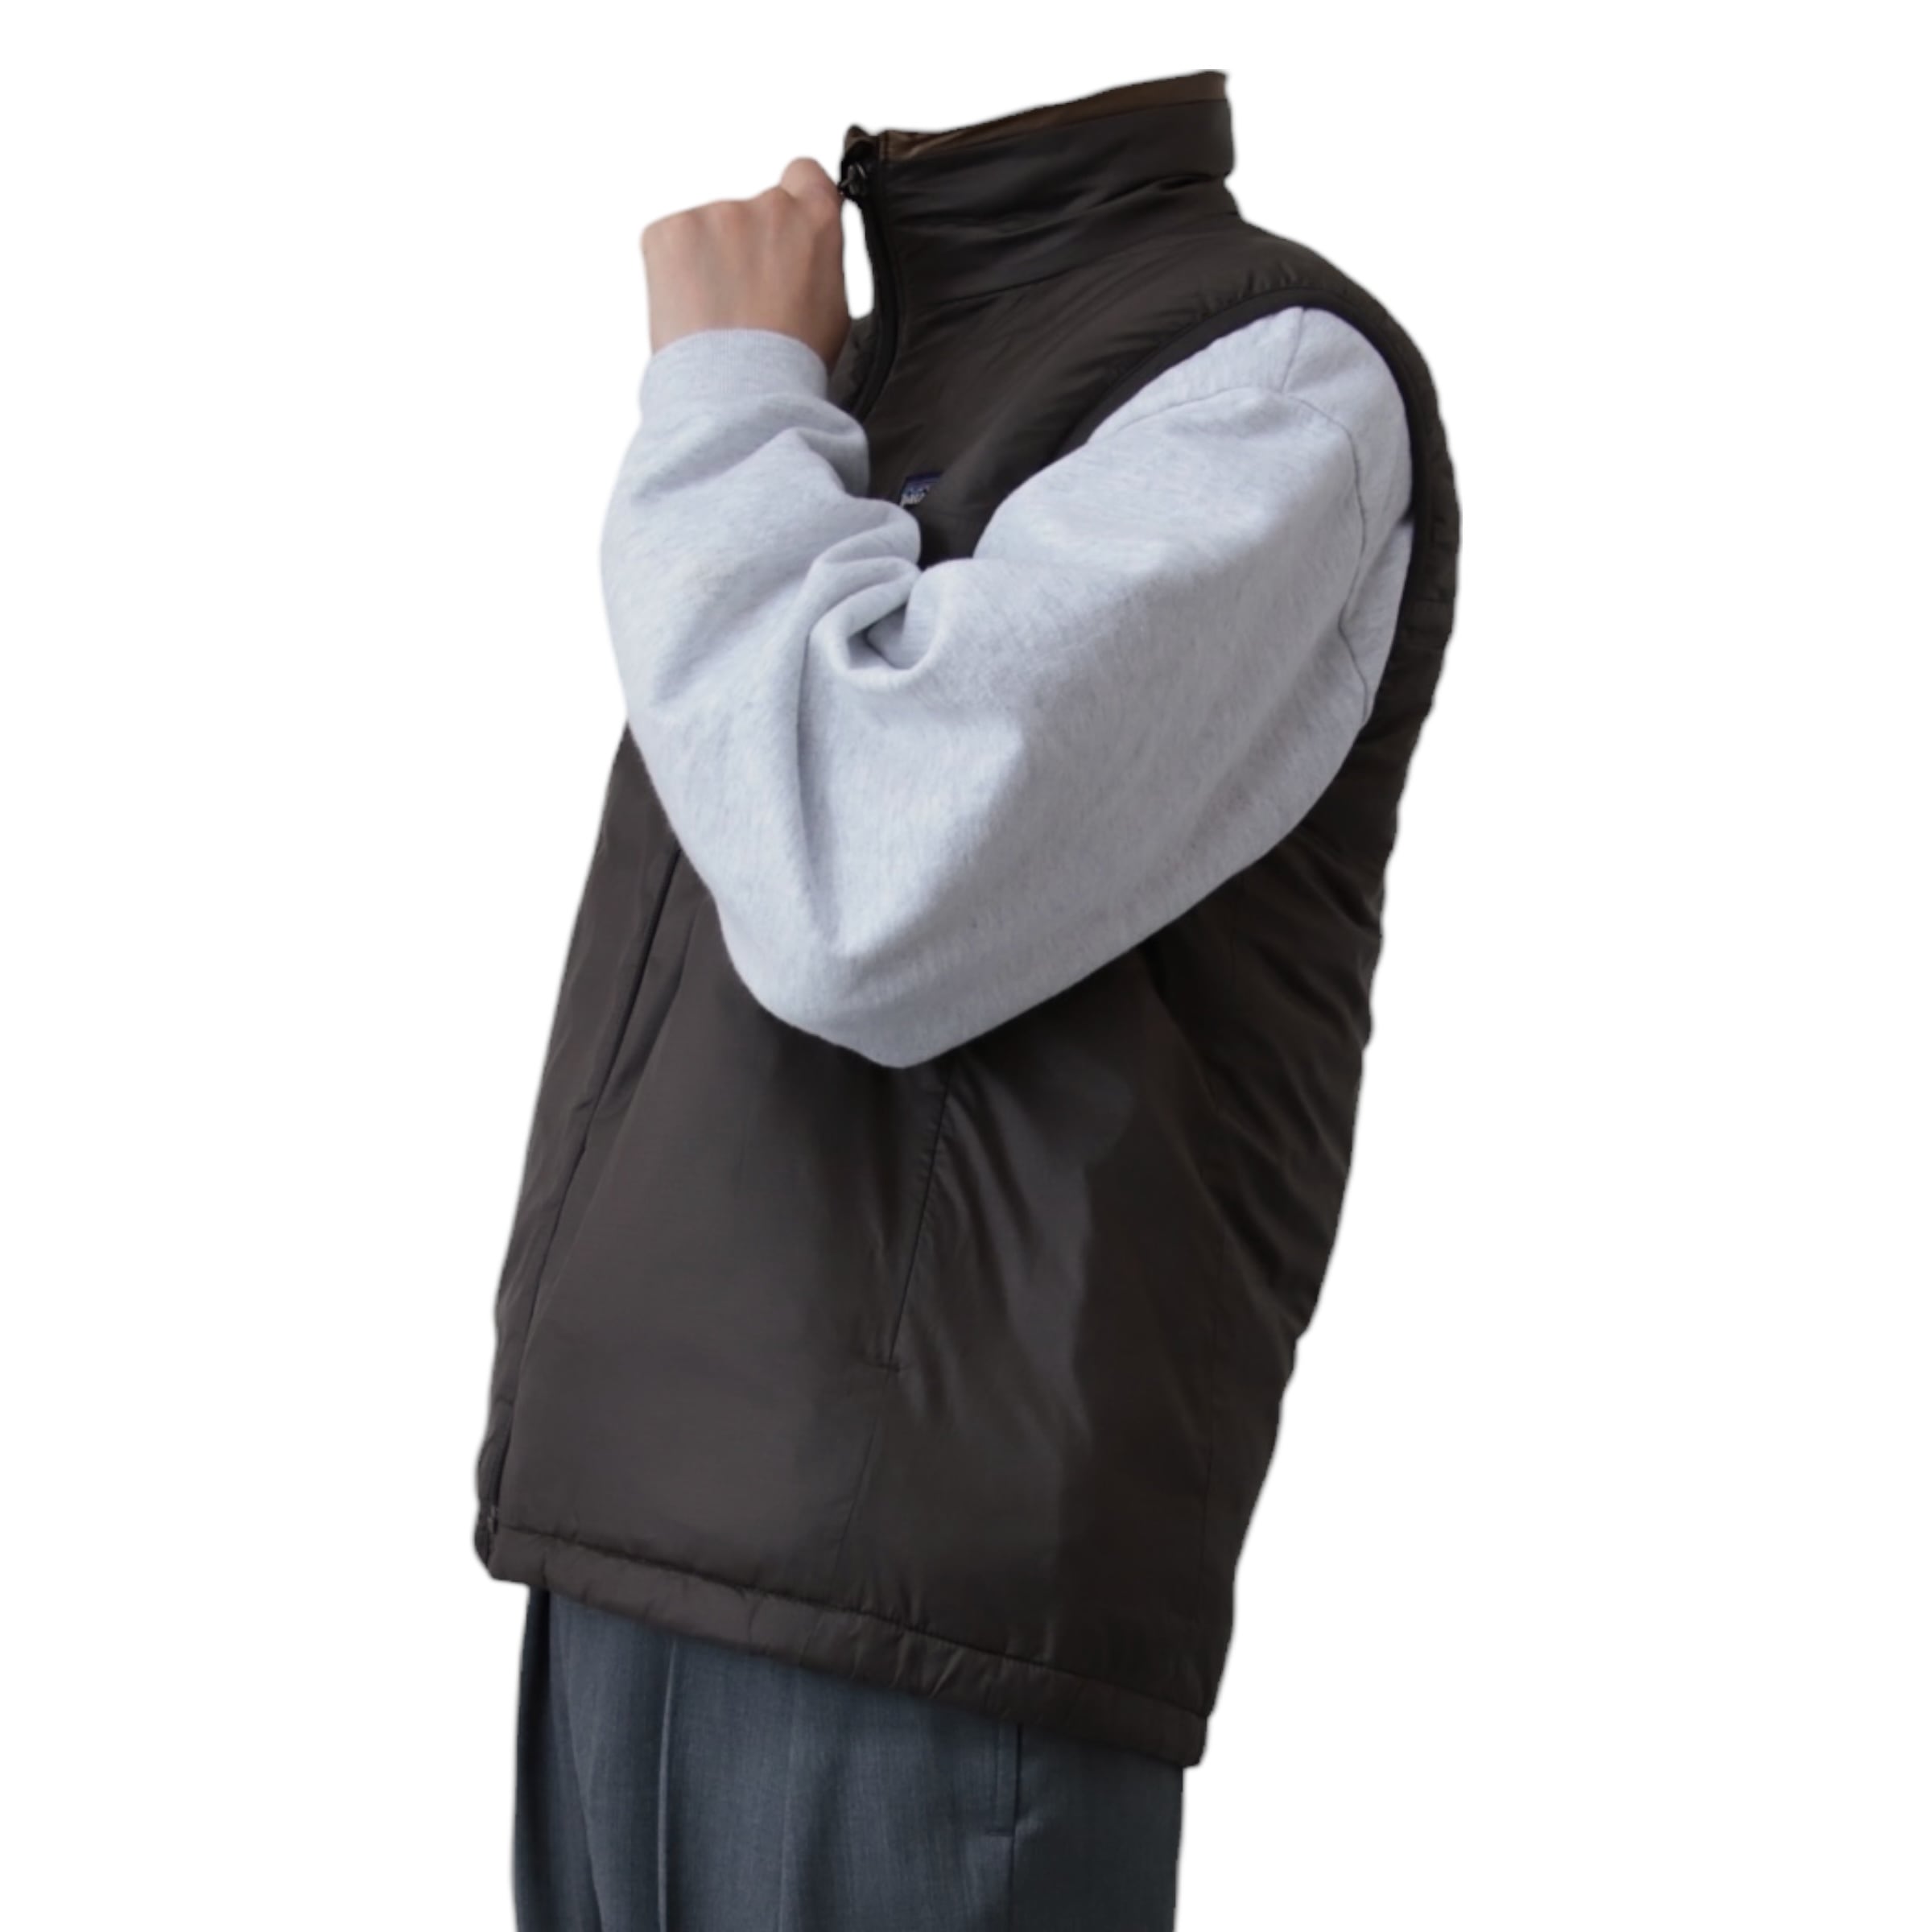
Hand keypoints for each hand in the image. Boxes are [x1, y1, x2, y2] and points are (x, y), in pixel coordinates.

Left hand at [640, 157, 851, 371]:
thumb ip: (816, 258)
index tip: (781, 233)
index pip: (803, 175)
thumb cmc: (790, 367)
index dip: (792, 202)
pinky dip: (674, 272)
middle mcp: (767, 205)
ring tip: (716, 318)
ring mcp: (714, 214)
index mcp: (814, 221)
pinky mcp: (668, 231)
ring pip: (708, 232)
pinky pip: (671, 242)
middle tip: (744, 302)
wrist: (739, 394)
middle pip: (751, 213)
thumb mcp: (832, 306)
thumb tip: (802, 248)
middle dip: (745, 247)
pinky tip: (690, 311)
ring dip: (708, 262)